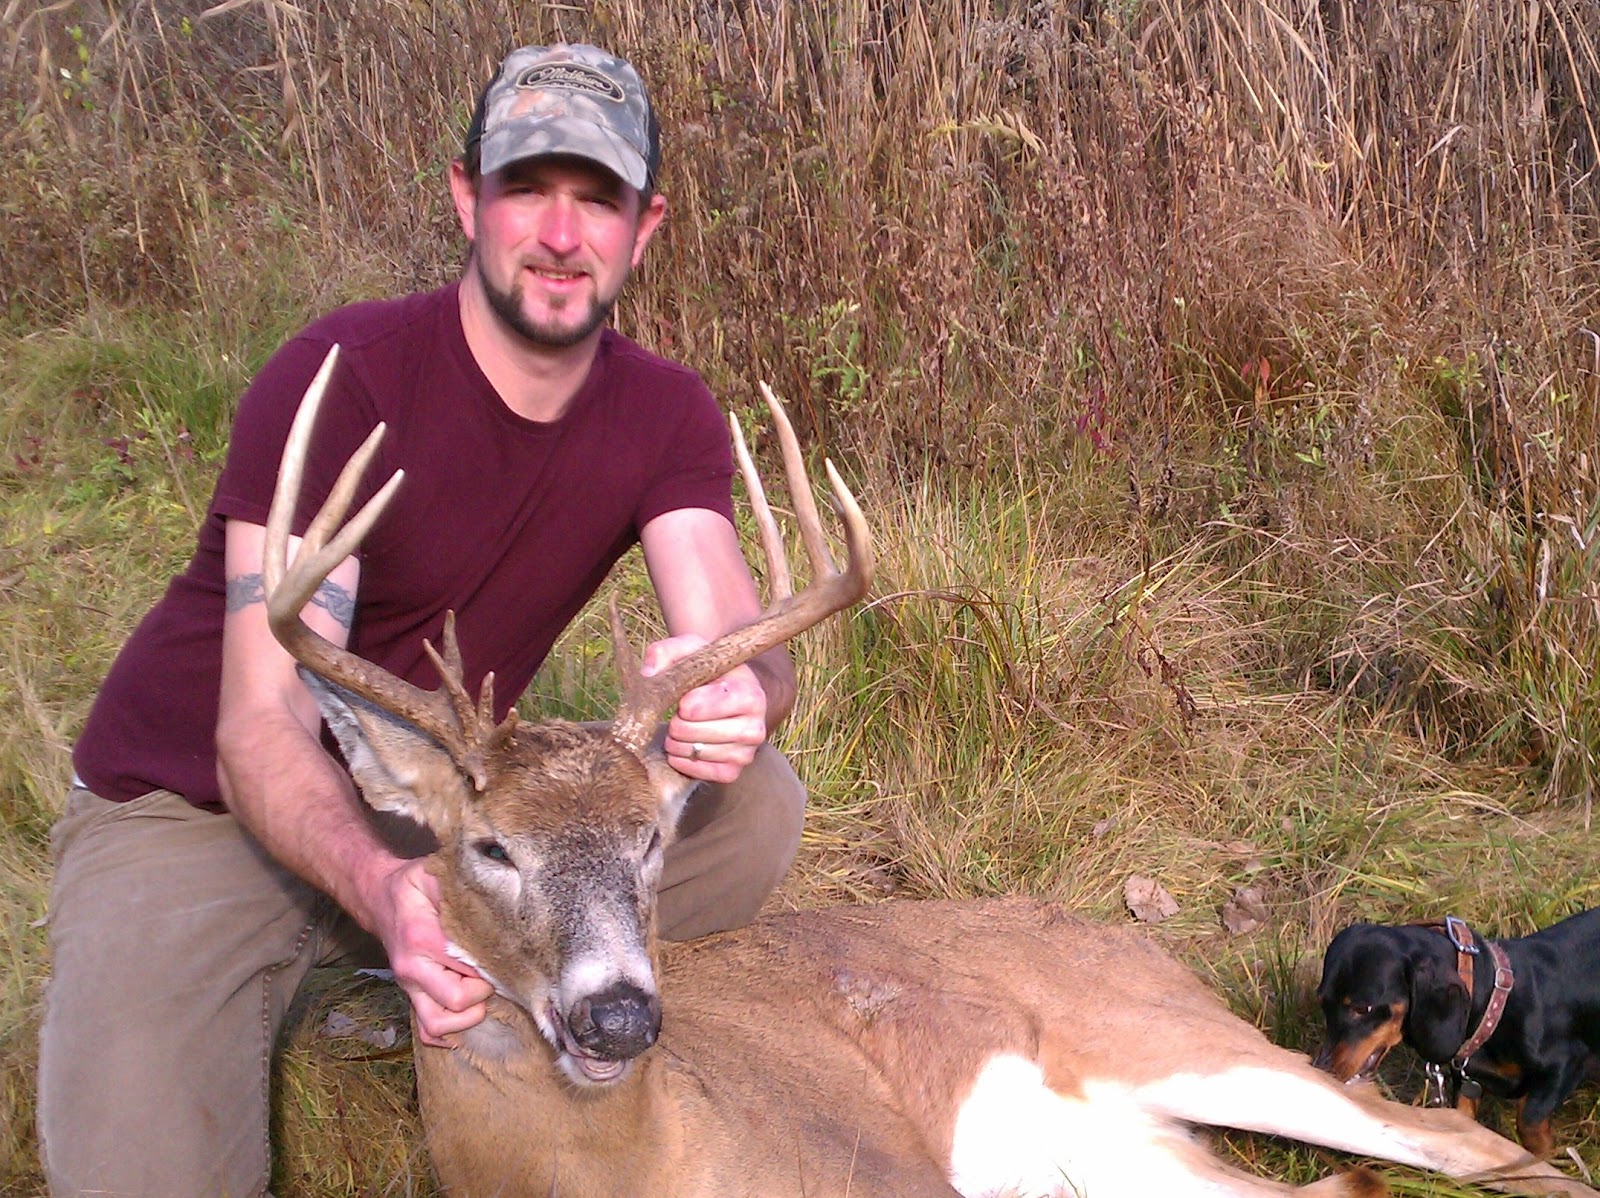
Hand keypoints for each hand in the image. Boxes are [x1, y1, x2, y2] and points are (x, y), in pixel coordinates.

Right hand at [372, 858, 494, 1046]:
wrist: (379, 898)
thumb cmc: (414, 886)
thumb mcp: (434, 873)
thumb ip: (462, 885)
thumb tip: (497, 896)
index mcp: (421, 936)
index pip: (464, 966)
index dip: (491, 964)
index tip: (505, 953)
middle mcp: (412, 968)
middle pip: (455, 1000)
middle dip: (484, 991)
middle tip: (495, 973)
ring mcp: (409, 986)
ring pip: (438, 1024)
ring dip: (468, 1017)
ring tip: (483, 994)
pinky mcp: (410, 996)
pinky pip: (426, 1030)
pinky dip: (450, 1033)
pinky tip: (467, 1015)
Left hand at [642, 633, 768, 783]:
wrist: (729, 693)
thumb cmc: (709, 671)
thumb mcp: (691, 650)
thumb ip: (667, 652)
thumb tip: (649, 674)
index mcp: (749, 693)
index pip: (696, 706)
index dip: (682, 702)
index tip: (684, 697)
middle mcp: (755, 726)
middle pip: (691, 731)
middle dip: (676, 723)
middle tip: (679, 715)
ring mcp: (746, 752)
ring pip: (694, 753)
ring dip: (676, 743)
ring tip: (680, 728)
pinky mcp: (734, 771)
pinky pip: (700, 773)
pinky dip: (683, 761)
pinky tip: (684, 746)